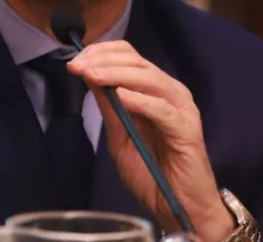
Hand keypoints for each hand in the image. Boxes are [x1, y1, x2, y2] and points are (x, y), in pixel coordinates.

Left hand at [67, 41, 233, 241]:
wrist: (181, 209)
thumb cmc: (153, 174)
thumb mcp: (120, 138)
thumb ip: (109, 108)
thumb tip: (89, 76)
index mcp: (155, 91)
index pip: (130, 57)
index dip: (101, 53)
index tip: (75, 61)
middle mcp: (171, 93)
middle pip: (137, 62)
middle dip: (103, 61)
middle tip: (77, 66)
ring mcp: (181, 109)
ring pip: (149, 78)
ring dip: (117, 74)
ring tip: (92, 75)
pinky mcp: (187, 129)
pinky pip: (162, 109)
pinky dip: (140, 100)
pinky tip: (121, 97)